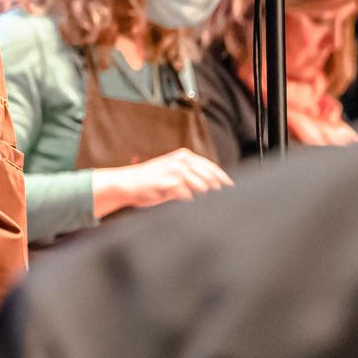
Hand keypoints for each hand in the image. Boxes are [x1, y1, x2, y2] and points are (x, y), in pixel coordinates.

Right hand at [90, 147, 231, 217]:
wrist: (126, 183)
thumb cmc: (150, 181)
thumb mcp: (172, 172)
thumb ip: (191, 175)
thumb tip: (214, 186)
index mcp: (184, 156)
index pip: (212, 168)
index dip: (223, 179)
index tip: (231, 188)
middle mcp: (182, 161)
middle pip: (211, 178)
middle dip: (217, 189)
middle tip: (222, 199)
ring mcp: (177, 171)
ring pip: (203, 187)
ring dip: (202, 196)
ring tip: (196, 200)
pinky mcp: (171, 183)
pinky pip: (189, 195)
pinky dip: (188, 200)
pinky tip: (184, 201)